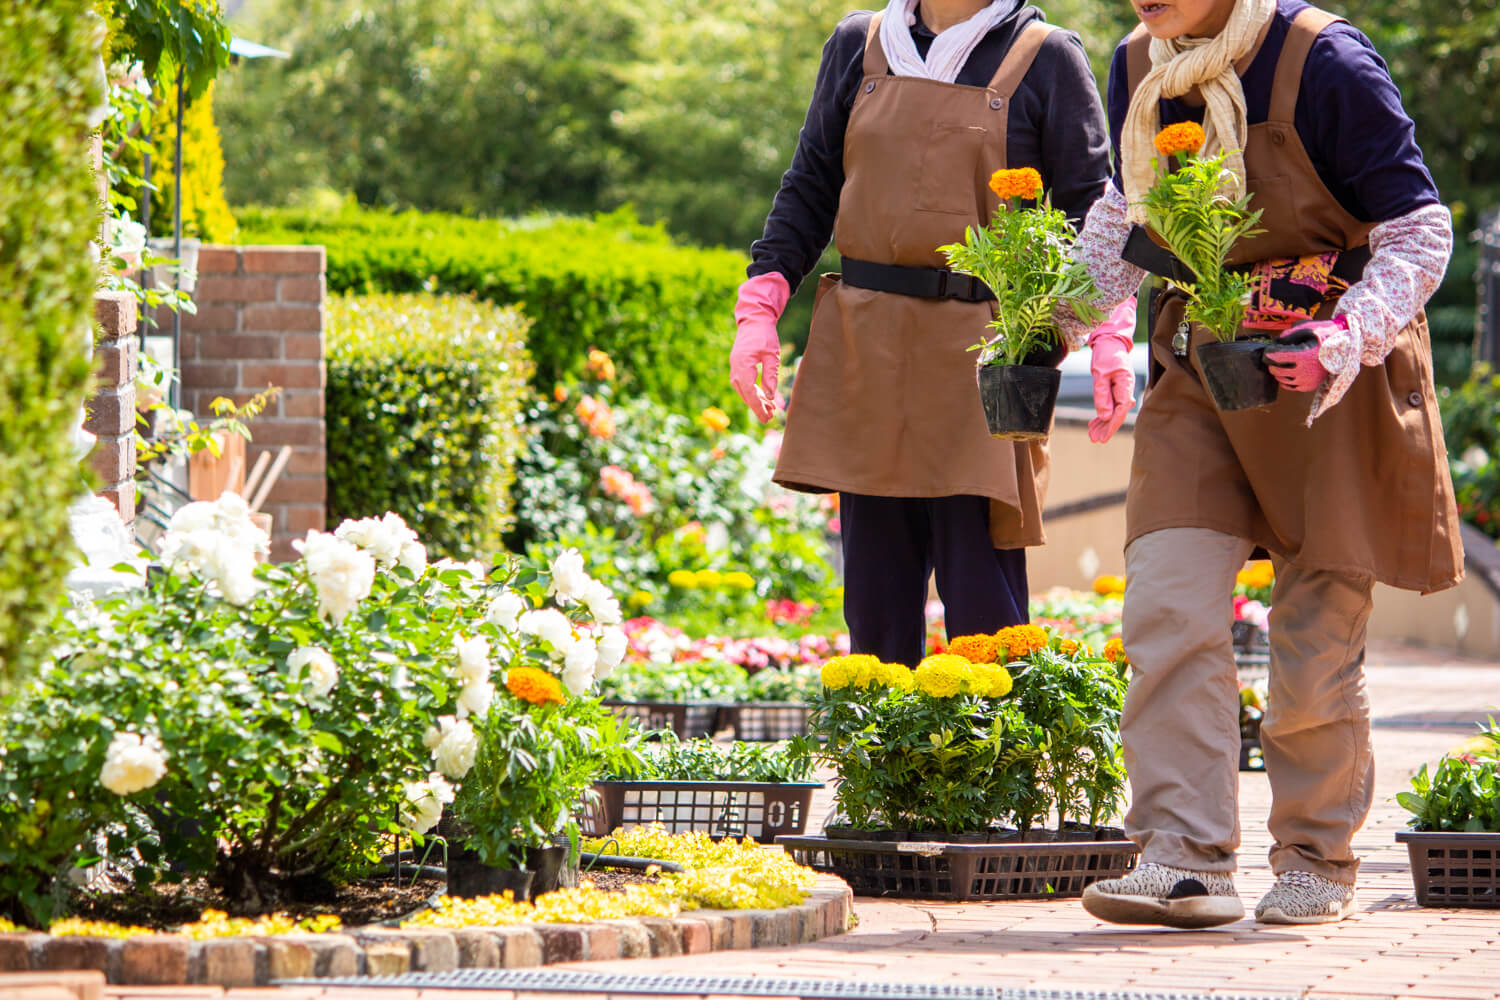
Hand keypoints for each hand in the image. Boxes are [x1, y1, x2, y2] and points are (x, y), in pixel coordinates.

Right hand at [730, 272, 790, 422]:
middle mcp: (735, 367)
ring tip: (770, 411)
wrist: (754, 319)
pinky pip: (744, 384)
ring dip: (755, 401)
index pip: (749, 391)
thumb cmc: (765, 335)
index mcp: (742, 364)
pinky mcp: (738, 366)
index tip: (767, 416)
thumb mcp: (772, 355)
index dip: (758, 406)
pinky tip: (763, 398)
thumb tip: (770, 396)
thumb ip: (770, 376)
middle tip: (770, 419)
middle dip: (757, 407)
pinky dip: (753, 392)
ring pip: (744, 390)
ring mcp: (735, 367)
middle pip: (745, 393)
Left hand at [1087, 297, 1136, 442]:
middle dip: (1107, 428)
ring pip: (1113, 411)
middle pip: (1118, 414)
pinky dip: (1102, 415)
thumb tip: (1105, 416)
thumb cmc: (1105, 354)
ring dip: (1103, 424)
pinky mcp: (1116, 390)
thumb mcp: (1100, 374)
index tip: (1103, 437)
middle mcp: (1126, 389)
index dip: (1112, 425)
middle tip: (1095, 440)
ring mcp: (1122, 390)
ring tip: (1092, 436)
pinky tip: (1094, 424)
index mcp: (1125, 385)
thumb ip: (1102, 395)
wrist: (1110, 341)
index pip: (1121, 410)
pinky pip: (1110, 405)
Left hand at [1264, 318, 1339, 392]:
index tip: (1269, 349)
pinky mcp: (1309, 386)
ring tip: (1282, 363)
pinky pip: (1290, 386)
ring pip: (1281, 379)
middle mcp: (1305, 371)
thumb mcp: (1307, 328)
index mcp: (1303, 355)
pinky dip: (1286, 380)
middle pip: (1276, 369)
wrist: (1345, 345)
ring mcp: (1307, 380)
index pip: (1275, 357)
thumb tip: (1276, 342)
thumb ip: (1289, 334)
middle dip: (1271, 362)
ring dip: (1278, 371)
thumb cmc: (1325, 334)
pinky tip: (1288, 371)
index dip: (1268, 352)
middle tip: (1274, 356)